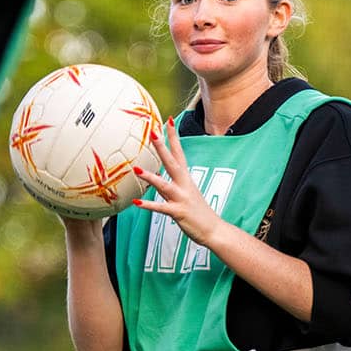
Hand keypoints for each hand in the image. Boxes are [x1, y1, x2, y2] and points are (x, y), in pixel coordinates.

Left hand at [132, 118, 224, 247]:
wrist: (214, 230)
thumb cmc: (198, 212)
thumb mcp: (186, 194)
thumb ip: (170, 184)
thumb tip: (156, 176)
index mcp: (186, 179)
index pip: (180, 153)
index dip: (174, 137)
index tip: (169, 120)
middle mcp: (185, 185)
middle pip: (172, 162)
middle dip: (162, 148)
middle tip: (152, 133)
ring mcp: (182, 198)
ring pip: (165, 185)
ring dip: (151, 177)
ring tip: (137, 169)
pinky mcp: (179, 213)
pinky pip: (161, 208)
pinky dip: (149, 205)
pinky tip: (136, 202)